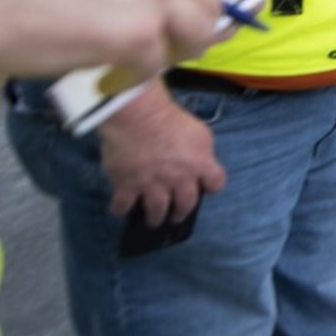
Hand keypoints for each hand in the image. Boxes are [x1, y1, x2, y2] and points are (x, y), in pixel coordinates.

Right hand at [96, 85, 226, 224]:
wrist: (137, 115)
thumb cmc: (168, 118)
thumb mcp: (199, 132)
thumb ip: (203, 151)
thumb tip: (202, 161)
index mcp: (199, 165)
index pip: (216, 183)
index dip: (211, 186)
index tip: (206, 189)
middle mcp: (178, 179)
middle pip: (186, 204)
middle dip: (181, 213)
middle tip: (176, 216)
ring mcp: (152, 184)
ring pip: (156, 211)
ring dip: (155, 218)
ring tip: (153, 221)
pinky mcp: (127, 184)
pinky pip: (123, 205)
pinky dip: (120, 209)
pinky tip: (120, 209)